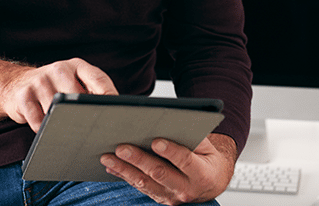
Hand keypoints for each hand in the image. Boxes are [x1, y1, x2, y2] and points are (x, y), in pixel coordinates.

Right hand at [0, 57, 117, 131]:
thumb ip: (91, 92)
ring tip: (64, 130)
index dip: (110, 97)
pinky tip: (45, 128)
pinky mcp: (23, 96)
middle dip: (85, 116)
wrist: (14, 85)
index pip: (98, 79)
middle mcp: (58, 69)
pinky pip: (39, 122)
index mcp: (76, 66)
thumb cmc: (53, 88)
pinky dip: (44, 130)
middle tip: (91, 131)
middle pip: (78, 97)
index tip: (117, 115)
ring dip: (62, 125)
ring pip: (58, 111)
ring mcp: (40, 81)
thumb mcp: (72, 82)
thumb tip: (114, 116)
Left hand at [99, 133, 236, 204]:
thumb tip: (169, 120)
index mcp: (202, 174)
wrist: (211, 182)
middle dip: (138, 160)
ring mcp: (171, 196)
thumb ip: (190, 135)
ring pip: (145, 183)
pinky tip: (111, 166)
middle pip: (159, 173)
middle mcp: (186, 188)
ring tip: (108, 157)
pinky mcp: (159, 198)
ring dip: (124, 169)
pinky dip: (123, 176)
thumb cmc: (205, 157)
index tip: (155, 141)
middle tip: (121, 147)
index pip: (185, 161)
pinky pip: (139, 187)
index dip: (171, 151)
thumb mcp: (205, 144)